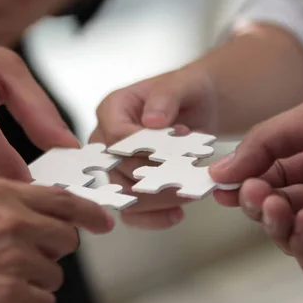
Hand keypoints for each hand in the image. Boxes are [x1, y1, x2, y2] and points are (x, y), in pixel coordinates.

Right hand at [0, 178, 112, 302]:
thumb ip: (9, 202)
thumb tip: (49, 212)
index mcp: (0, 191)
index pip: (62, 199)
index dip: (89, 212)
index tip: (103, 221)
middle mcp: (11, 219)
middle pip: (67, 239)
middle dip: (50, 252)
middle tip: (22, 260)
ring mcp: (11, 256)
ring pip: (55, 275)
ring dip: (33, 282)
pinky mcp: (8, 293)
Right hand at [90, 64, 217, 228]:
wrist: (197, 108)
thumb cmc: (186, 93)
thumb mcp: (183, 85)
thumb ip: (166, 98)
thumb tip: (152, 121)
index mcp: (112, 109)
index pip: (116, 137)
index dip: (144, 150)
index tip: (176, 150)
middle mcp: (105, 139)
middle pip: (118, 170)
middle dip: (155, 177)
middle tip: (187, 178)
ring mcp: (114, 166)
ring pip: (124, 195)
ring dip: (158, 200)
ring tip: (188, 195)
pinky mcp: (127, 187)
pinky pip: (131, 212)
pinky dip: (153, 217)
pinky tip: (177, 214)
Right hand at [209, 93, 302, 279]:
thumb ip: (264, 142)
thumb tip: (220, 171)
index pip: (268, 174)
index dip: (243, 181)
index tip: (219, 184)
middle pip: (274, 207)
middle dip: (257, 202)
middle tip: (252, 194)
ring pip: (289, 236)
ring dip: (275, 224)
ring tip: (278, 207)